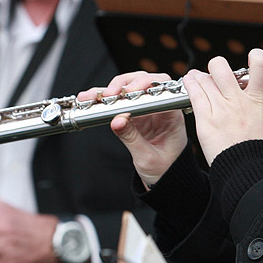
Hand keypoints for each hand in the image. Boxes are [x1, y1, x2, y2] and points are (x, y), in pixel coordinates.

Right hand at [78, 71, 187, 188]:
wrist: (166, 180)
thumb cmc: (166, 169)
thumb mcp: (148, 158)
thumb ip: (132, 139)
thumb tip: (117, 120)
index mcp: (172, 115)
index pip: (163, 89)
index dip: (146, 85)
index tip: (130, 92)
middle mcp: (160, 108)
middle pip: (145, 82)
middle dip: (125, 84)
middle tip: (110, 94)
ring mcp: (145, 110)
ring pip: (128, 90)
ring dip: (110, 90)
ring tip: (92, 96)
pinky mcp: (133, 116)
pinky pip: (118, 103)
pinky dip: (103, 101)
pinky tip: (89, 100)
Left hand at [182, 49, 262, 164]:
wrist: (249, 170)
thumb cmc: (262, 150)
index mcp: (258, 99)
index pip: (260, 65)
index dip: (257, 56)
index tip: (253, 58)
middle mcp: (238, 100)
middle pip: (221, 67)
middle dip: (218, 66)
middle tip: (217, 73)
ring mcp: (220, 109)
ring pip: (204, 79)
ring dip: (200, 76)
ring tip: (196, 77)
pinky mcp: (206, 120)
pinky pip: (195, 95)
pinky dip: (191, 85)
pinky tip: (189, 82)